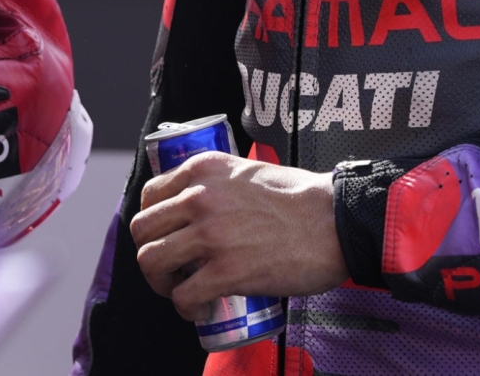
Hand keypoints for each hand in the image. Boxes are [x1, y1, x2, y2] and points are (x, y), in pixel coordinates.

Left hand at [130, 152, 346, 317]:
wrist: (337, 221)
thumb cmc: (302, 200)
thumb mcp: (247, 171)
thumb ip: (218, 183)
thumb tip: (200, 207)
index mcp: (203, 170)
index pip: (149, 196)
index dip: (153, 224)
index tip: (166, 238)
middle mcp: (199, 197)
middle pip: (142, 230)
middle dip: (150, 254)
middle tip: (170, 270)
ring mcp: (211, 235)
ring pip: (151, 261)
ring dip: (160, 283)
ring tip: (180, 290)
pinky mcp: (227, 271)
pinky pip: (183, 295)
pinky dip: (185, 307)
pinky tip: (200, 309)